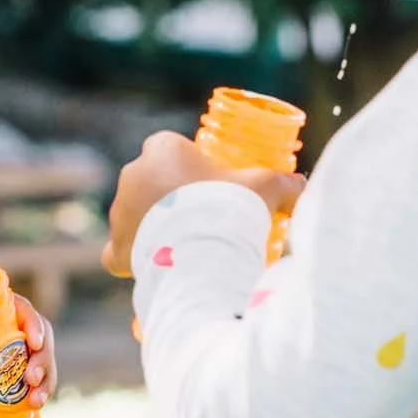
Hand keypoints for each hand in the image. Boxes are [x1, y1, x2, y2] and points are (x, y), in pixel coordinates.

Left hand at [0, 294, 58, 409]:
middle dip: (42, 359)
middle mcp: (7, 326)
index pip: (22, 308)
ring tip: (36, 402)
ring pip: (41, 359)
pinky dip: (37, 391)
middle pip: (40, 337)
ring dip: (46, 379)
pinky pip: (31, 378)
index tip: (32, 342)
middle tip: (31, 380)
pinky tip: (34, 406)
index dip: (34, 323)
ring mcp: (11, 349)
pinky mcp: (8, 370)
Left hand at [102, 131, 302, 276]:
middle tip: (202, 219)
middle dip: (171, 199)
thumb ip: (284, 183)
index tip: (212, 188)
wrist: (205, 247)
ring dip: (153, 228)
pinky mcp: (116, 245)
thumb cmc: (231, 205)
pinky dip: (132, 260)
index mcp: (161, 148)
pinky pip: (117, 252)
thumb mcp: (264, 186)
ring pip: (135, 216)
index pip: (171, 150)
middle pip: (151, 183)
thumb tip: (302, 186)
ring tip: (186, 247)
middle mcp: (132, 173)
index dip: (190, 169)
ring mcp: (119, 211)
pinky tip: (153, 268)